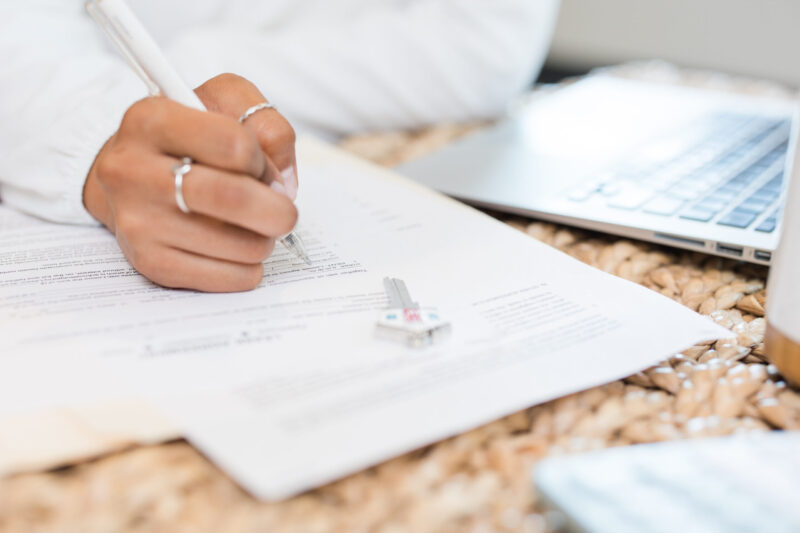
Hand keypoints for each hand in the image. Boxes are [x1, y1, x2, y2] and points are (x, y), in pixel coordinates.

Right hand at [83, 74, 297, 291]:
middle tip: (284, 213)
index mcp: (151, 119)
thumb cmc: (184, 139)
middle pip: (233, 198)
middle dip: (277, 211)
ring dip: (263, 240)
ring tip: (253, 227)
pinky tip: (238, 250)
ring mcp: (136, 220)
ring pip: (238, 245)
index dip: (264, 162)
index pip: (235, 145)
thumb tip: (284, 183)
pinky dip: (249, 268)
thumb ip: (266, 123)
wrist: (128, 177)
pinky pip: (226, 277)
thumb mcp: (222, 103)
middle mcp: (133, 170)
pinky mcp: (148, 262)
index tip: (262, 170)